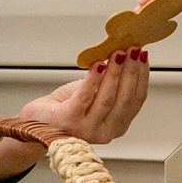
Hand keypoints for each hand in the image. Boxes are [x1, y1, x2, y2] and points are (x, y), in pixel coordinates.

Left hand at [18, 51, 148, 144]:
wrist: (38, 123)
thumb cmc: (67, 107)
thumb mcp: (96, 94)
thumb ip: (111, 81)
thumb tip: (125, 53)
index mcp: (117, 125)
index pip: (136, 100)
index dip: (142, 76)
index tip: (143, 56)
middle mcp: (106, 132)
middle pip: (125, 99)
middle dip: (131, 71)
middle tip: (132, 50)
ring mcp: (87, 129)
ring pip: (107, 98)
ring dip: (114, 72)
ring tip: (117, 53)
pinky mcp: (69, 121)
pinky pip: (84, 97)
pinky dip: (92, 79)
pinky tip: (97, 64)